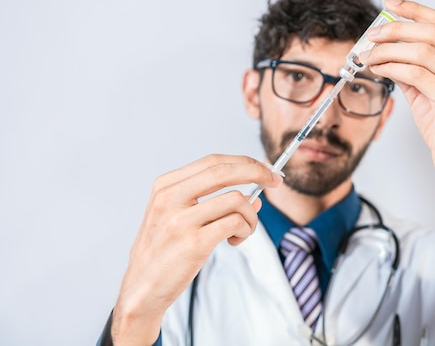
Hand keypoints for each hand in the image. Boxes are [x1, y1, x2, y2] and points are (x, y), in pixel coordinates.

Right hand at [111, 154, 282, 344]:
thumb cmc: (164, 252)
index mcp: (166, 186)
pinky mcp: (193, 243)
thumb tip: (256, 197)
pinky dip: (245, 230)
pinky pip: (234, 223)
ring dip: (251, 215)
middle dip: (258, 172)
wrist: (141, 289)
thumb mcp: (179, 218)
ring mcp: (180, 221)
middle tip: (276, 182)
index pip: (213, 161)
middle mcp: (170, 198)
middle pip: (224, 170)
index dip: (245, 162)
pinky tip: (235, 240)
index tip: (265, 169)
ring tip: (244, 230)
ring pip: (236, 199)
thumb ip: (213, 203)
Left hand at [360, 0, 434, 214]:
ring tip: (368, 55)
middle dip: (396, 29)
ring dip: (388, 50)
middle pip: (433, 33)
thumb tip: (386, 48)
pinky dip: (392, 67)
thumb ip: (414, 68)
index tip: (391, 4)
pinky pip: (416, 73)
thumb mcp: (430, 93)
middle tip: (372, 34)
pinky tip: (378, 68)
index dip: (416, 10)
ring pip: (422, 51)